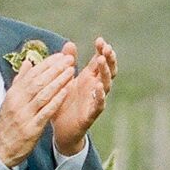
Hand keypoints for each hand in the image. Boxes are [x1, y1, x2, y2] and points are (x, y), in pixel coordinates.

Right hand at [0, 47, 78, 169]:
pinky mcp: (31, 128)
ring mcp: (24, 115)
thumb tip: (28, 62)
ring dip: (58, 81)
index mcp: (14, 94)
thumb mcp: (10, 100)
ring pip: (43, 94)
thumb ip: (20, 81)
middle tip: (69, 59)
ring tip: (71, 71)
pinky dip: (56, 101)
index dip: (47, 64)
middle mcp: (18, 102)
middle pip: (38, 81)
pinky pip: (46, 112)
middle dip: (55, 69)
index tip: (60, 55)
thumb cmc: (7, 124)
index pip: (32, 74)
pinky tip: (66, 92)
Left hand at [52, 39, 116, 153]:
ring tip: (101, 60)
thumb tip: (70, 43)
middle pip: (108, 71)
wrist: (61, 130)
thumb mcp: (64, 79)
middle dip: (109, 59)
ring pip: (106, 85)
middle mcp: (95, 88)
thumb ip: (68, 63)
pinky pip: (99, 105)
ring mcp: (95, 101)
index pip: (99, 61)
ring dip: (105, 72)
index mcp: (89, 78)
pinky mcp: (91, 115)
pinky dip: (100, 96)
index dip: (102, 51)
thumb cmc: (63, 102)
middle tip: (106, 48)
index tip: (100, 40)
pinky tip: (98, 87)